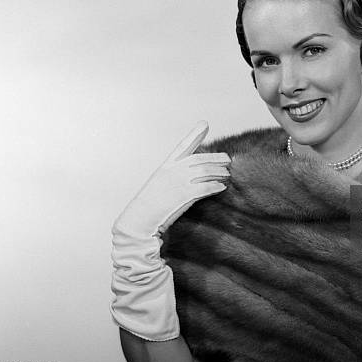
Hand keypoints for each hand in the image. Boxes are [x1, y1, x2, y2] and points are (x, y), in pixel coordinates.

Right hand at [110, 121, 229, 340]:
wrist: (132, 239)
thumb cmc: (148, 225)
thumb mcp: (161, 202)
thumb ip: (176, 190)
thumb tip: (195, 182)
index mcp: (159, 174)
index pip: (178, 149)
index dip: (192, 136)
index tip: (204, 123)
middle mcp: (164, 176)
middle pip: (195, 160)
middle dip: (213, 158)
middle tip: (228, 160)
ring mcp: (168, 187)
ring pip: (199, 173)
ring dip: (216, 172)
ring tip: (229, 173)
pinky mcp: (174, 200)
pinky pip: (198, 190)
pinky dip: (212, 186)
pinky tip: (223, 186)